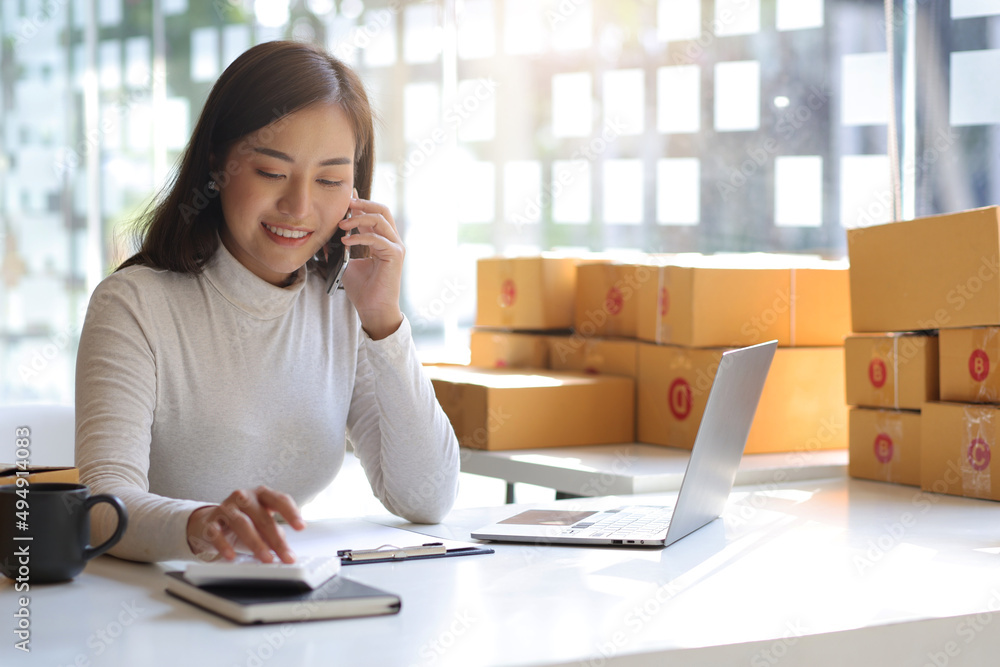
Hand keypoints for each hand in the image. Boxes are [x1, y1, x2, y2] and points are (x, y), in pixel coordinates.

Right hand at [187, 486, 305, 562]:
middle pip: (263, 516)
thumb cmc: (244, 522)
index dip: (291, 513)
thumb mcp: (262, 525)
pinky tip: (231, 556)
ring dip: (256, 543)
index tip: (301, 527)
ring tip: (266, 559)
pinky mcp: (209, 522)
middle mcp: (244, 497)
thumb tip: (287, 552)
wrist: (210, 522)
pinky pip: (216, 533)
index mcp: (261, 495)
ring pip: (241, 523)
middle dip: (276, 539)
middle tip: (286, 556)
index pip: (280, 500)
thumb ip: (276, 535)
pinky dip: (224, 545)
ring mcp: (225, 508)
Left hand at [339, 190, 404, 339]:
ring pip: (380, 220)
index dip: (360, 204)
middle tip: (345, 204)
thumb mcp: (345, 263)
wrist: (372, 309)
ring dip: (358, 218)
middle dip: (362, 204)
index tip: (345, 198)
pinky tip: (345, 240)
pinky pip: (377, 238)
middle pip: (382, 210)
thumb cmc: (362, 289)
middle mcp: (391, 241)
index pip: (374, 214)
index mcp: (381, 240)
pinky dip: (360, 236)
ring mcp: (395, 247)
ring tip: (341, 224)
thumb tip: (325, 236)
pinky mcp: (395, 255)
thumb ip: (339, 248)